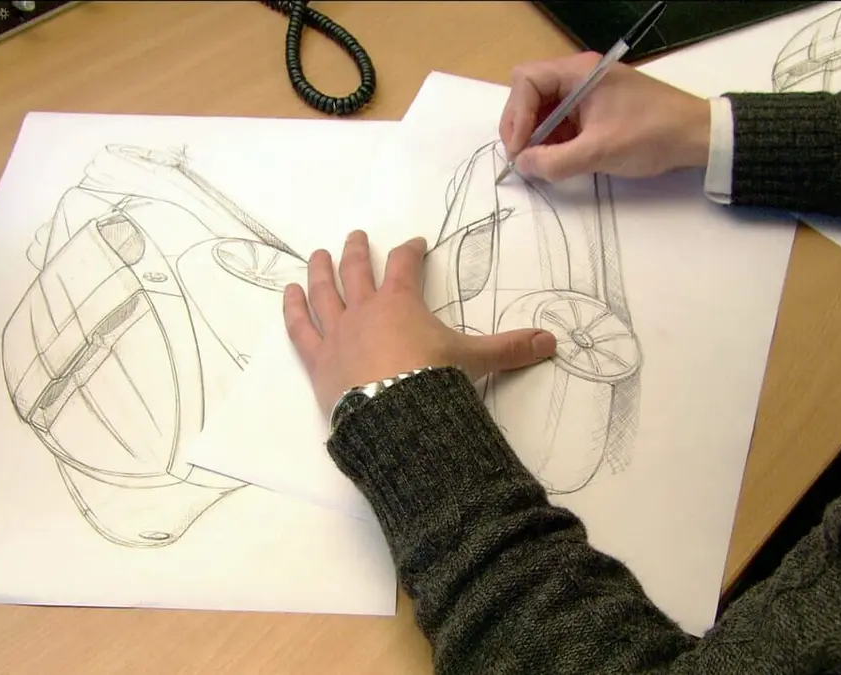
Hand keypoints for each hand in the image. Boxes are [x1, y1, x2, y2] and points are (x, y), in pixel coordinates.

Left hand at [283, 231, 557, 416]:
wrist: (396, 418)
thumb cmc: (433, 382)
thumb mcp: (474, 361)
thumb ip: (509, 349)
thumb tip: (552, 341)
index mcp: (401, 303)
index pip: (405, 265)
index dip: (410, 251)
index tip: (415, 244)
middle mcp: (364, 310)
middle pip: (357, 270)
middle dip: (357, 251)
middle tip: (355, 237)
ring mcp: (337, 333)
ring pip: (323, 292)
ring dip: (320, 270)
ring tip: (317, 255)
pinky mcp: (318, 360)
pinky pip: (300, 328)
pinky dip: (292, 309)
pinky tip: (288, 294)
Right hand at [499, 52, 711, 181]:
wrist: (696, 136)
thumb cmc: (651, 135)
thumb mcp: (599, 152)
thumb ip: (555, 161)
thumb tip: (522, 166)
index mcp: (579, 72)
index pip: (526, 81)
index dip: (516, 115)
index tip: (520, 148)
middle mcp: (578, 76)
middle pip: (529, 92)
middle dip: (521, 125)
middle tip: (522, 157)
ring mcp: (586, 92)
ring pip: (543, 108)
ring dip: (536, 135)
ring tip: (537, 163)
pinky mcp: (594, 109)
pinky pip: (561, 120)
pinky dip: (552, 140)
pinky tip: (554, 160)